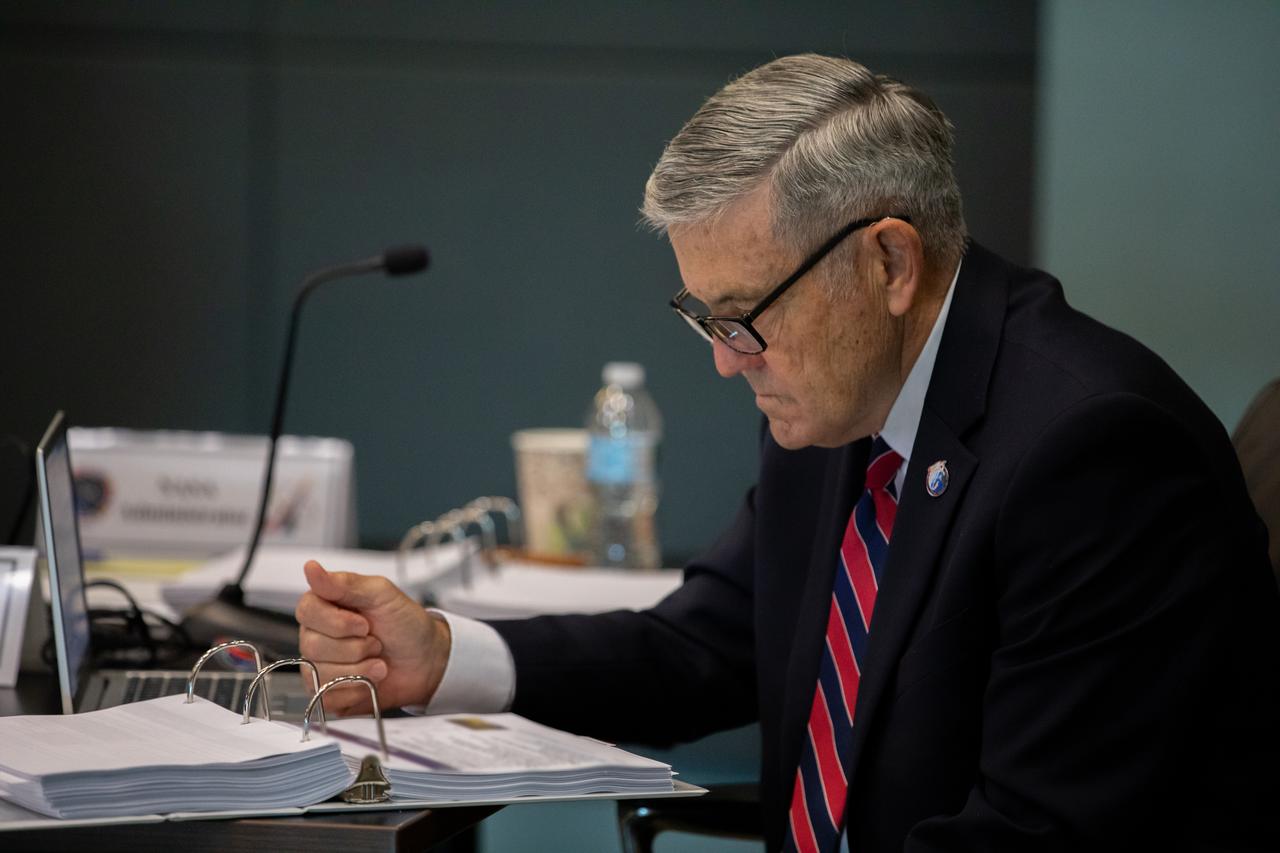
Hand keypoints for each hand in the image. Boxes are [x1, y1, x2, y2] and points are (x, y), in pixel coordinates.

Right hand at [295, 560, 450, 714]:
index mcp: (325, 606)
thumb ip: (345, 583)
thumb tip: (311, 568)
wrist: (427, 660)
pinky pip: (327, 696)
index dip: (336, 622)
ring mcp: (320, 665)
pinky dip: (356, 690)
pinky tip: (370, 680)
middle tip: (376, 642)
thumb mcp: (382, 594)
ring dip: (359, 669)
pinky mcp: (329, 691)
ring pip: (320, 672)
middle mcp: (316, 635)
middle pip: (312, 646)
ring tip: (378, 662)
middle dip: (355, 648)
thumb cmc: (406, 624)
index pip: (306, 611)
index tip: (364, 624)